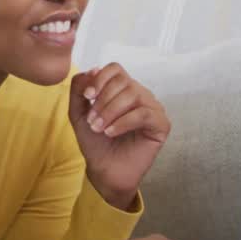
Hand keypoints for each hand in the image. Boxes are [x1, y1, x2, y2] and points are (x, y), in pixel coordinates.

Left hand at [69, 64, 170, 203]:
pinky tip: (111, 132)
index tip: (87, 97)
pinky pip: (144, 114)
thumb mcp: (78, 112)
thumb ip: (79, 88)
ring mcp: (153, 108)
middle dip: (103, 100)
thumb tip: (92, 69)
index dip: (99, 80)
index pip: (115, 69)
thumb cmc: (95, 142)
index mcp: (123, 89)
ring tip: (99, 128)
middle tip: (92, 121)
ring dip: (111, 111)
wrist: (104, 170)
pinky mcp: (161, 124)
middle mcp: (140, 94)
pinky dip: (123, 122)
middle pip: (123, 81)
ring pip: (133, 95)